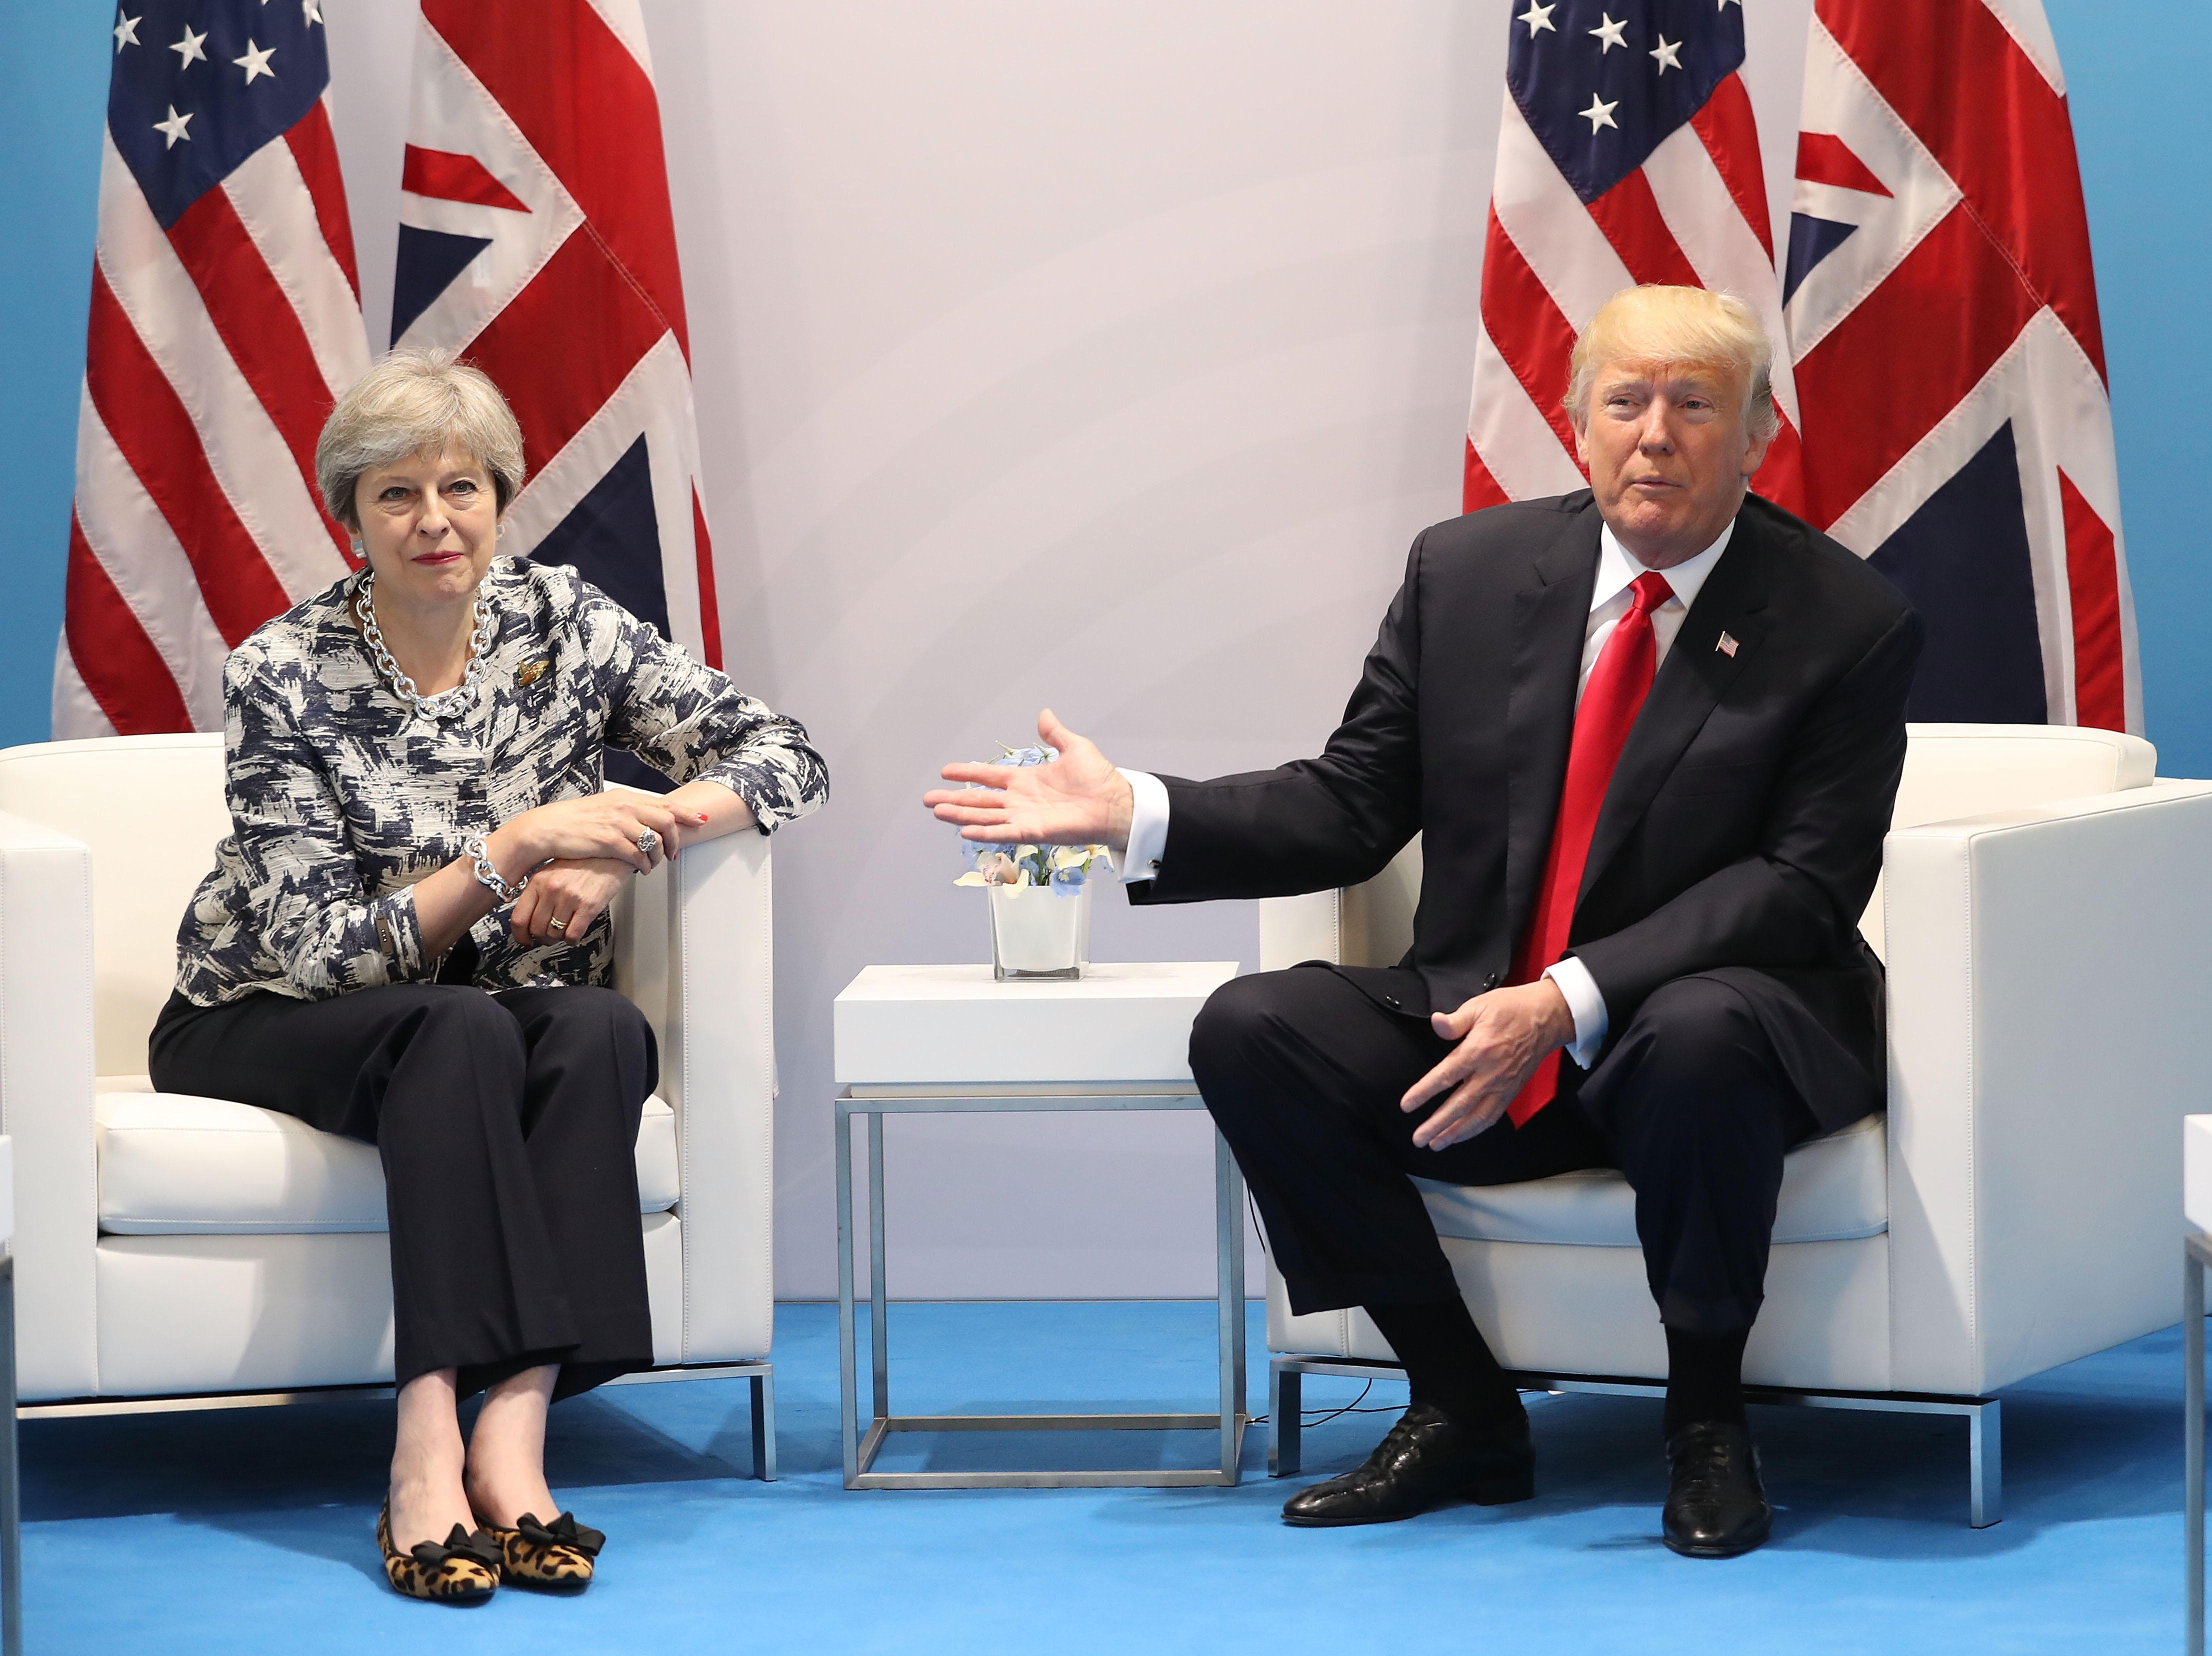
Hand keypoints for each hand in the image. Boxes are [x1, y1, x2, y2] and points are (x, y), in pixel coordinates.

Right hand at [493, 794, 708, 877]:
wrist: (548, 828)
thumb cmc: (575, 820)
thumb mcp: (605, 808)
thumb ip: (627, 811)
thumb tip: (647, 818)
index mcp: (625, 798)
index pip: (664, 804)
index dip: (685, 814)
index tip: (701, 821)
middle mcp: (625, 807)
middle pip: (666, 822)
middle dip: (675, 841)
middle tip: (673, 855)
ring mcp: (617, 823)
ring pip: (654, 841)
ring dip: (658, 857)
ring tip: (653, 865)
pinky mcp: (609, 841)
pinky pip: (637, 855)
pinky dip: (644, 865)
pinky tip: (641, 870)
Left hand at [509, 858, 630, 947]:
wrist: (611, 853)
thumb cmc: (584, 861)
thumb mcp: (552, 870)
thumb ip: (538, 892)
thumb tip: (530, 917)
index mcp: (538, 880)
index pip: (519, 918)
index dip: (520, 935)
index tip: (525, 940)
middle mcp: (552, 889)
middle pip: (536, 929)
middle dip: (542, 938)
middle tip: (548, 937)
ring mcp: (569, 898)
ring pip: (554, 934)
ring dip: (559, 938)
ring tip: (564, 931)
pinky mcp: (588, 906)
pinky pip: (572, 935)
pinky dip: (572, 939)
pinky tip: (575, 933)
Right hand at [923, 708, 1134, 850]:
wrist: (1116, 803)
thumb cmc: (1099, 779)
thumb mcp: (1075, 747)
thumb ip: (1055, 733)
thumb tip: (1044, 714)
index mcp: (1026, 780)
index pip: (988, 776)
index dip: (967, 772)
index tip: (945, 771)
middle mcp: (1020, 800)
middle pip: (979, 800)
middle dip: (953, 800)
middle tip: (927, 799)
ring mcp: (1024, 817)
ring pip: (985, 816)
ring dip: (960, 815)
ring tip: (937, 811)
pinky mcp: (1033, 832)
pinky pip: (1004, 832)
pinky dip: (985, 832)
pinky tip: (965, 832)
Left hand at [1401, 980, 1575, 1150]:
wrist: (1547, 1017)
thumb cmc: (1512, 1009)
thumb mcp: (1479, 1006)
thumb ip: (1455, 1021)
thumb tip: (1436, 1023)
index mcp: (1477, 1051)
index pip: (1445, 1077)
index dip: (1423, 1093)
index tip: (1406, 1105)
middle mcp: (1489, 1074)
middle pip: (1458, 1106)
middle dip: (1436, 1125)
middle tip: (1418, 1138)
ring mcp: (1502, 1086)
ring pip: (1476, 1117)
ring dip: (1455, 1134)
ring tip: (1436, 1144)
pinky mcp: (1512, 1091)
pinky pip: (1493, 1116)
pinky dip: (1476, 1129)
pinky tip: (1463, 1135)